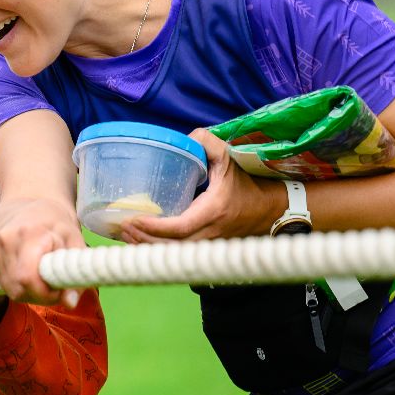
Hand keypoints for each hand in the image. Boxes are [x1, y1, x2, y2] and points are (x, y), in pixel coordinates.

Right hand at [0, 195, 83, 306]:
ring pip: (11, 290)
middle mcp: (6, 241)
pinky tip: (30, 275)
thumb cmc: (56, 225)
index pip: (28, 278)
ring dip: (30, 293)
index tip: (61, 289)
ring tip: (43, 279)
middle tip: (55, 287)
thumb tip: (70, 303)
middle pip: (18, 288)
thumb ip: (74, 272)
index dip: (46, 293)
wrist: (28, 210)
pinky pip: (4, 285)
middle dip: (40, 296)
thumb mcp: (74, 241)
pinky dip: (19, 288)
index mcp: (29, 233)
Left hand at [121, 129, 278, 242]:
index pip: (180, 227)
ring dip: (149, 248)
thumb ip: (206, 143)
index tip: (133, 220)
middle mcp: (212, 232)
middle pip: (173, 247)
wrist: (273, 207)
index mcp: (214, 210)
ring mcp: (212, 244)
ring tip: (126, 236)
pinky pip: (182, 256)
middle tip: (121, 227)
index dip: (154, 228)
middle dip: (144, 240)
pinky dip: (161, 252)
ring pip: (176, 255)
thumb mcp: (229, 156)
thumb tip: (183, 138)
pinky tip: (143, 243)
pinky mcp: (209, 249)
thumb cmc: (248, 180)